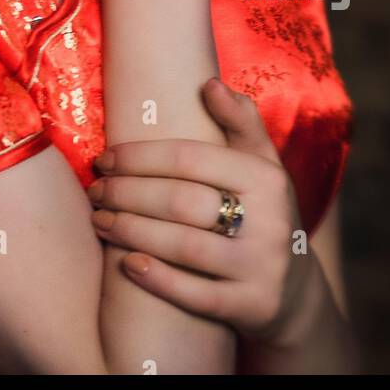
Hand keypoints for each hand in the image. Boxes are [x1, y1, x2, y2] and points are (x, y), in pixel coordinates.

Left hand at [86, 78, 317, 347]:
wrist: (294, 293)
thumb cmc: (262, 212)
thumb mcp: (262, 164)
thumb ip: (240, 120)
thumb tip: (208, 83)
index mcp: (265, 177)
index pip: (188, 157)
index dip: (139, 156)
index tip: (104, 157)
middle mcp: (269, 221)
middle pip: (179, 201)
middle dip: (126, 194)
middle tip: (94, 190)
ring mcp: (262, 267)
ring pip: (182, 246)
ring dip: (130, 232)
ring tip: (99, 220)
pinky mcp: (252, 306)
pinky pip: (195, 294)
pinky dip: (157, 278)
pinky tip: (126, 264)